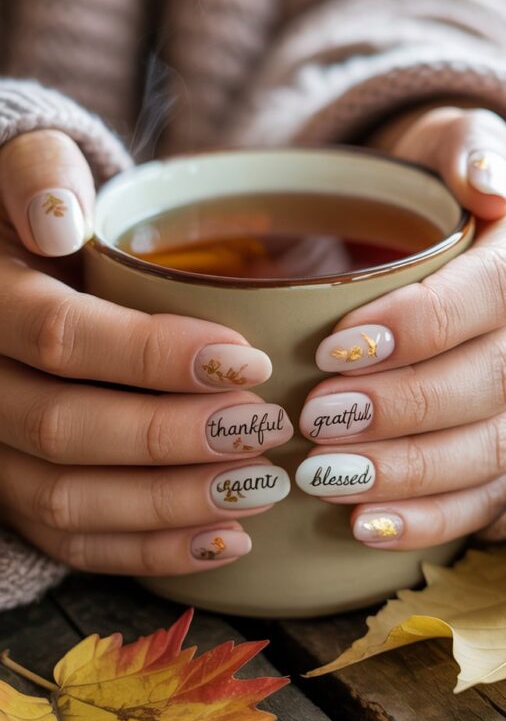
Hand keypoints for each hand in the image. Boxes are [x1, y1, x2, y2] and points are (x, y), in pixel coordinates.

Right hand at [0, 131, 291, 574]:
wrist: (13, 276)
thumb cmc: (44, 221)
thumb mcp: (32, 169)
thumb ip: (38, 174)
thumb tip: (56, 220)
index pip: (60, 337)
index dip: (151, 355)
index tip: (245, 360)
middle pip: (64, 429)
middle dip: (172, 436)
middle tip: (265, 428)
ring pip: (69, 500)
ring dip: (172, 502)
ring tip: (261, 487)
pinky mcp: (20, 497)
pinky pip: (74, 544)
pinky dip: (152, 551)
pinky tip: (226, 540)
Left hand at [297, 106, 505, 548]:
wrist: (464, 234)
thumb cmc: (436, 191)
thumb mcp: (445, 145)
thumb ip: (465, 146)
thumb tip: (490, 185)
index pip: (493, 291)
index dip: (419, 326)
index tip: (334, 349)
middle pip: (497, 378)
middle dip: (404, 406)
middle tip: (318, 418)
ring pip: (499, 446)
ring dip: (411, 471)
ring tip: (327, 477)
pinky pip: (494, 492)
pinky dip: (433, 517)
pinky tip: (367, 526)